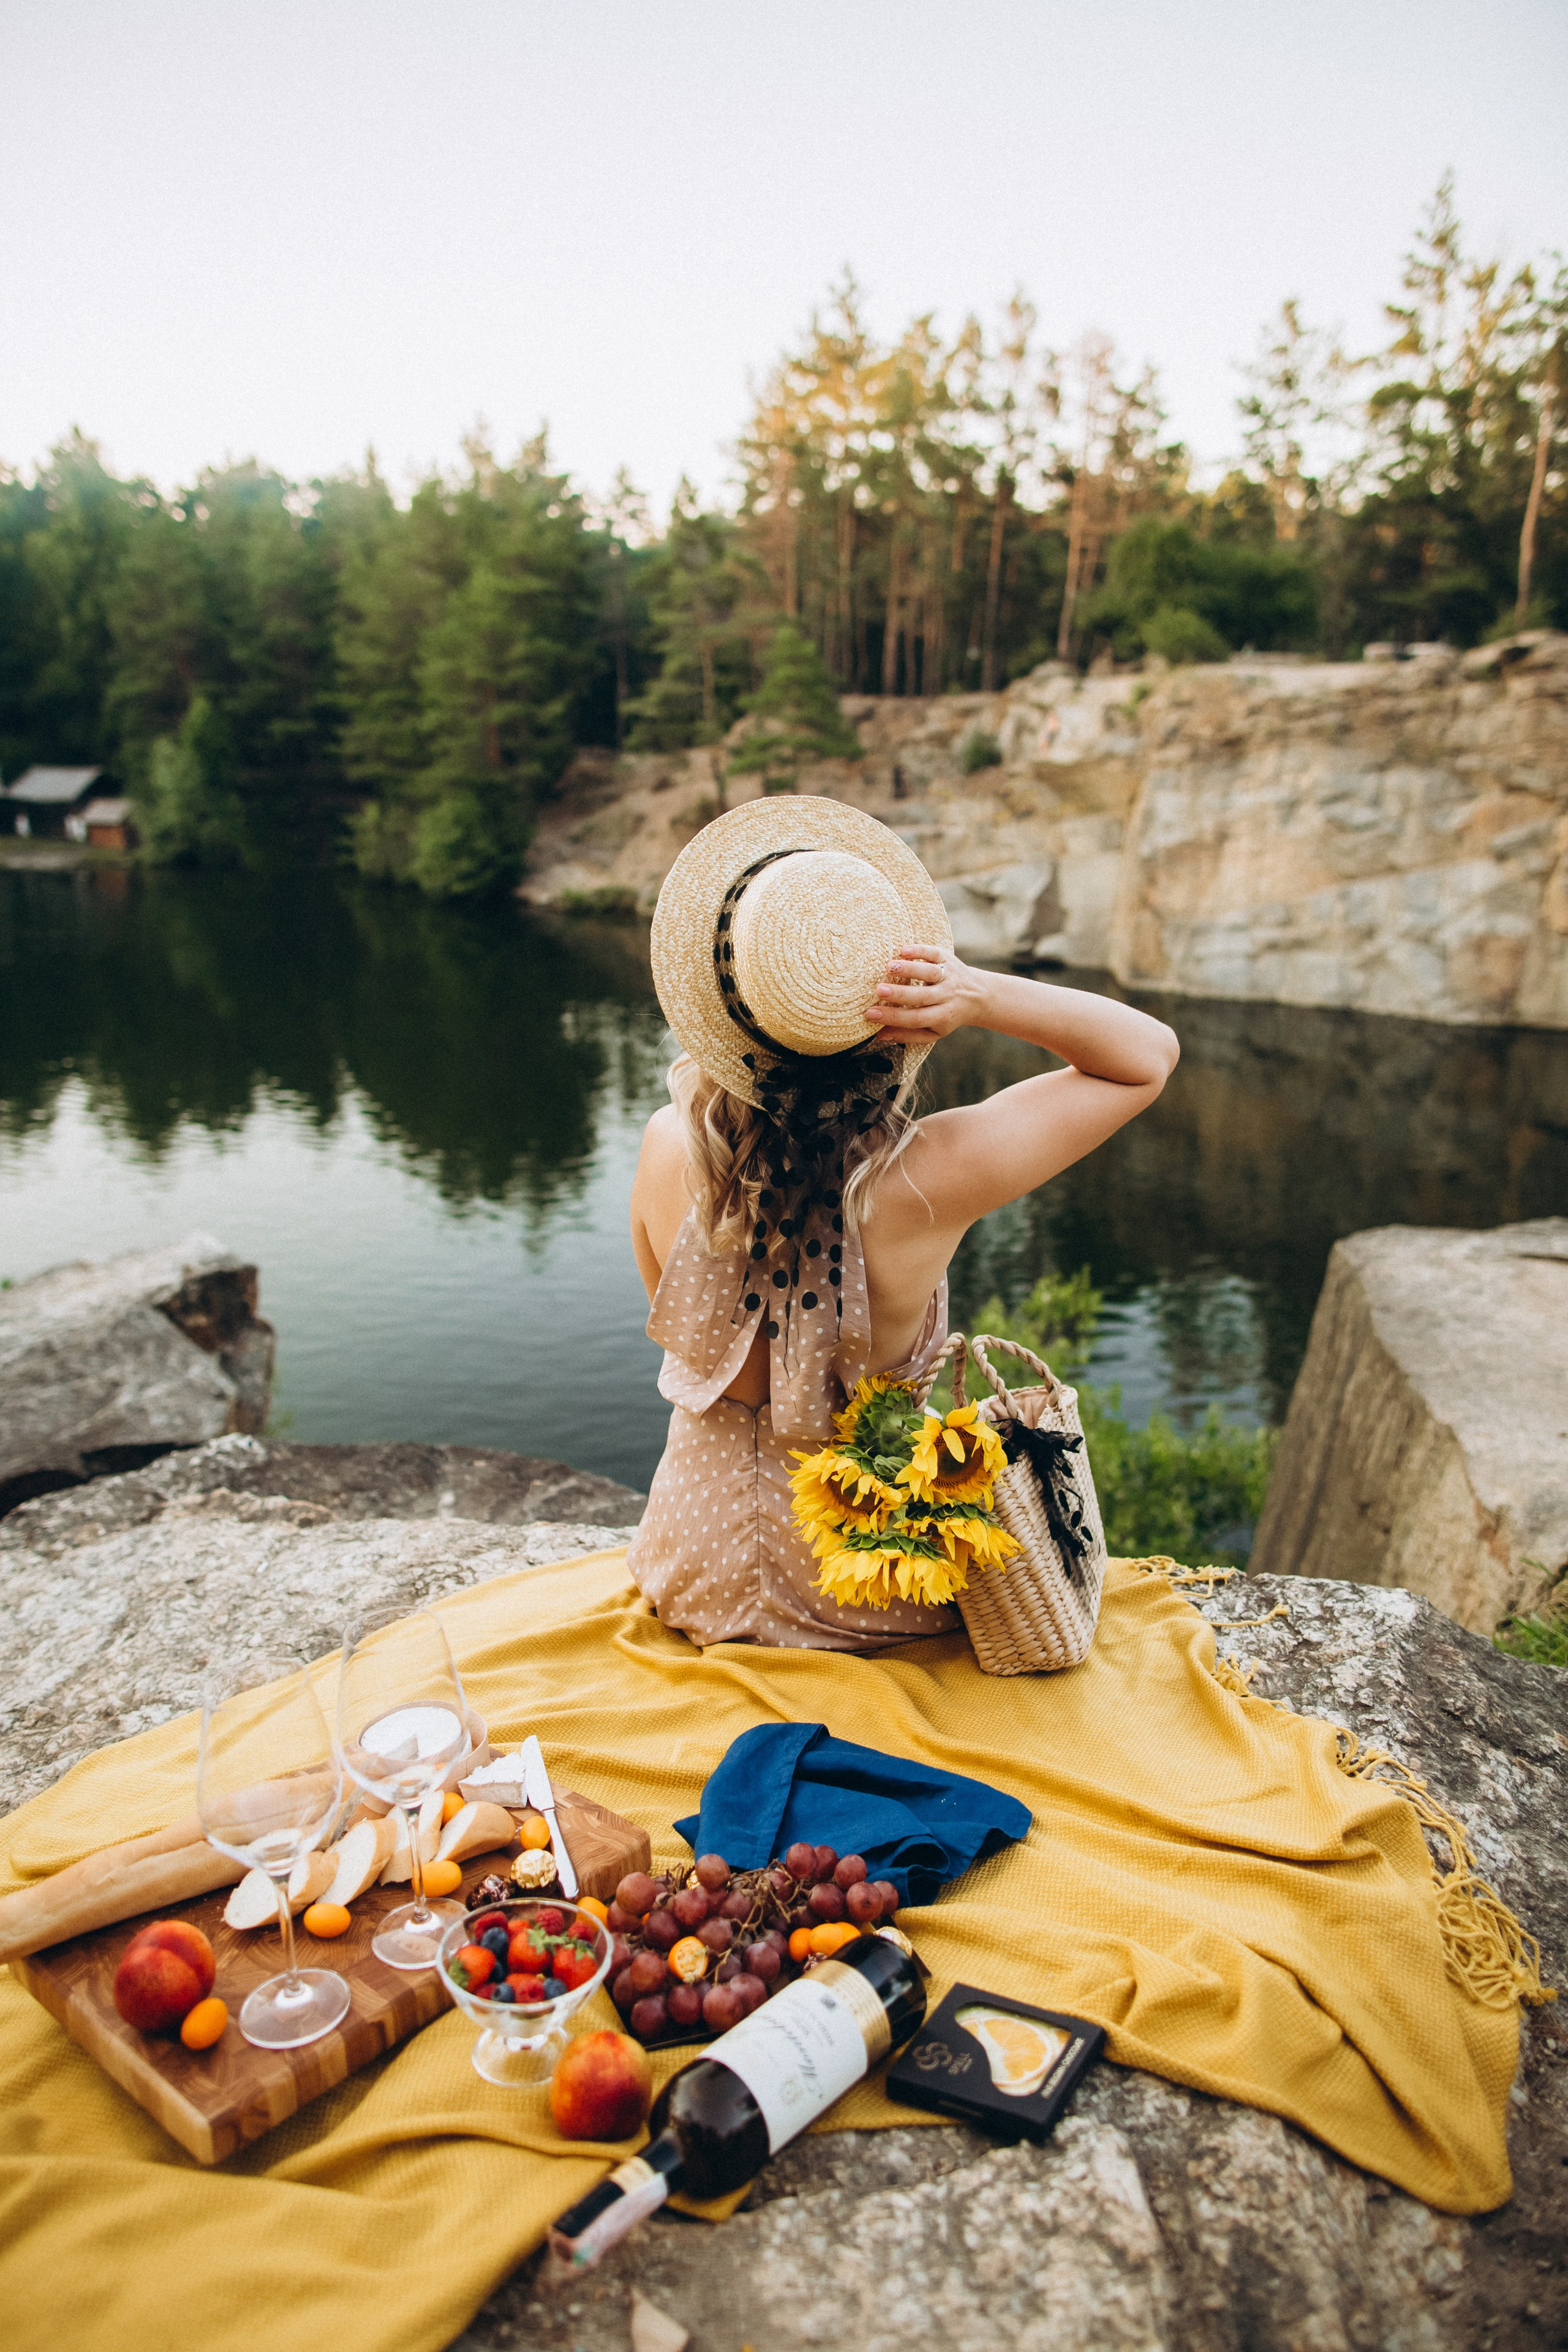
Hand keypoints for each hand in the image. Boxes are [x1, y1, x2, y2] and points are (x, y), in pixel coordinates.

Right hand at [864, 945, 989, 1045]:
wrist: (978, 997)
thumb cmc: (946, 1016)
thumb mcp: (933, 1032)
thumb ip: (908, 1034)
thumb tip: (879, 1034)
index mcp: (942, 1017)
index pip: (915, 1018)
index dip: (892, 1017)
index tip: (870, 1014)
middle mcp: (947, 996)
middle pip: (922, 996)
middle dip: (900, 993)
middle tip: (879, 991)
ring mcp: (949, 976)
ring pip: (930, 973)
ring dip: (910, 969)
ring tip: (888, 967)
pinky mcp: (948, 959)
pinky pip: (935, 954)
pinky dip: (921, 951)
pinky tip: (904, 950)